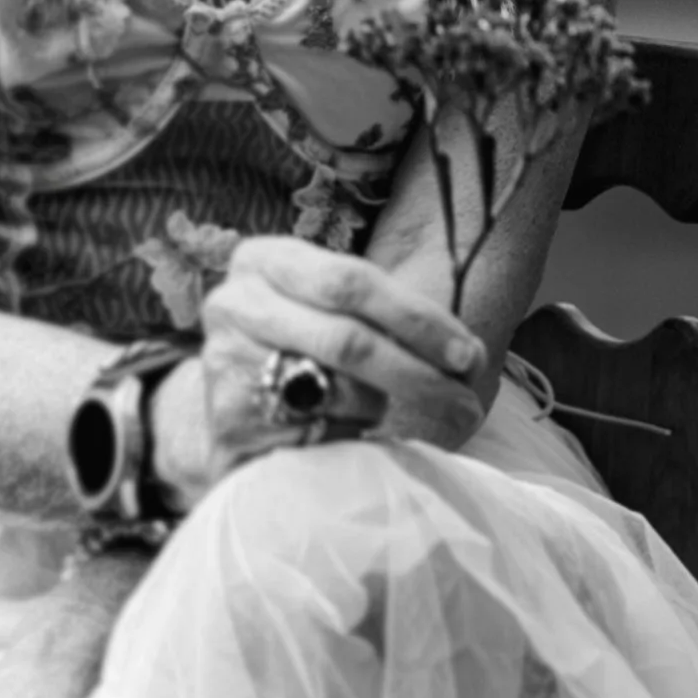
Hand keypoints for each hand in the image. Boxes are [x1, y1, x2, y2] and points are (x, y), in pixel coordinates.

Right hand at [153, 237, 489, 501]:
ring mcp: (225, 360)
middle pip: (346, 339)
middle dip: (417, 373)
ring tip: (387, 416)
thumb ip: (395, 323)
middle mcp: (235, 300)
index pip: (351, 280)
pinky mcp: (228, 420)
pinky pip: (315, 434)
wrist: (233, 407)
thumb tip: (472, 357)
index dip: (416, 318)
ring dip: (381, 411)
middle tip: (464, 404)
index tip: (467, 355)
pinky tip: (351, 438)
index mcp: (267, 258)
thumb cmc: (300, 350)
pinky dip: (348, 438)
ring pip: (336, 391)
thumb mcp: (337, 315)